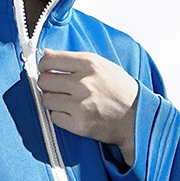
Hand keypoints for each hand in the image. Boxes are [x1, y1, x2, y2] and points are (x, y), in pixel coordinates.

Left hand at [36, 49, 139, 165]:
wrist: (135, 117)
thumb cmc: (120, 91)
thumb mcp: (103, 65)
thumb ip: (76, 61)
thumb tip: (48, 56)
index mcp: (89, 64)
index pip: (50, 59)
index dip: (44, 64)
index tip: (45, 68)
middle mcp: (83, 83)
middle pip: (44, 80)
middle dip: (47, 83)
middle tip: (55, 87)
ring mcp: (80, 105)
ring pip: (46, 100)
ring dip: (52, 100)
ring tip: (65, 101)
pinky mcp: (78, 124)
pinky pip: (54, 117)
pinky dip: (59, 115)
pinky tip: (70, 113)